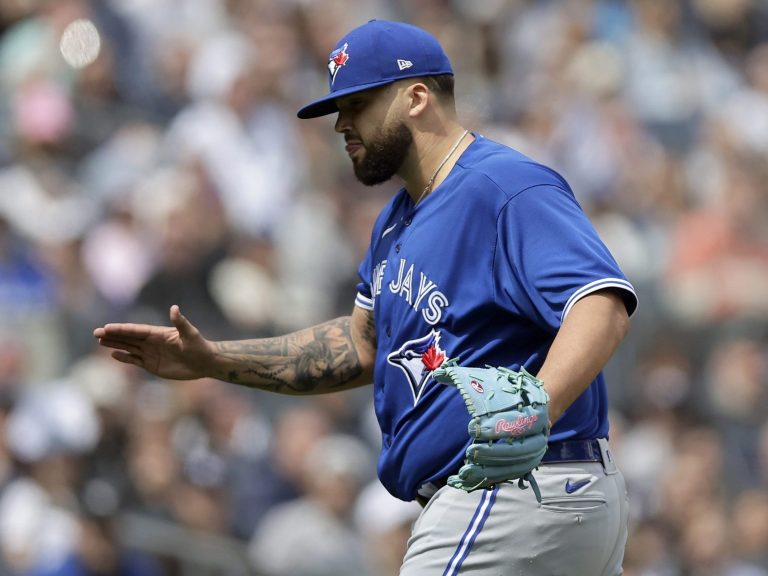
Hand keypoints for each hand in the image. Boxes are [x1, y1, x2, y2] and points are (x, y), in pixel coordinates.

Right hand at [93, 305, 213, 379]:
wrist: (205, 362)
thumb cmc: (199, 347)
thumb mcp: (190, 334)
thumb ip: (181, 322)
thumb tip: (174, 308)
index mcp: (158, 333)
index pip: (136, 330)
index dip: (121, 329)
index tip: (107, 327)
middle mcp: (152, 342)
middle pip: (128, 338)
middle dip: (112, 335)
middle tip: (96, 332)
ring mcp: (151, 353)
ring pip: (129, 347)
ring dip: (115, 344)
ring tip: (100, 340)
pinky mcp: (152, 365)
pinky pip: (135, 360)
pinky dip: (124, 357)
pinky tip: (114, 354)